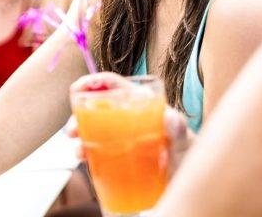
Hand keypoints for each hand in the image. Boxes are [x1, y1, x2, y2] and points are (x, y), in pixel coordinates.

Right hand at [68, 73, 192, 176]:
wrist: (190, 179)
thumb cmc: (189, 156)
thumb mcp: (185, 143)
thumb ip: (180, 130)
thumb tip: (171, 116)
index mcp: (142, 105)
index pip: (115, 86)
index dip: (94, 82)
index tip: (78, 89)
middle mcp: (129, 118)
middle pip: (98, 107)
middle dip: (79, 115)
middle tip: (72, 131)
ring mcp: (122, 137)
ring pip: (93, 128)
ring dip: (80, 134)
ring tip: (78, 151)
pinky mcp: (119, 155)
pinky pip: (97, 148)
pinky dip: (86, 151)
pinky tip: (83, 158)